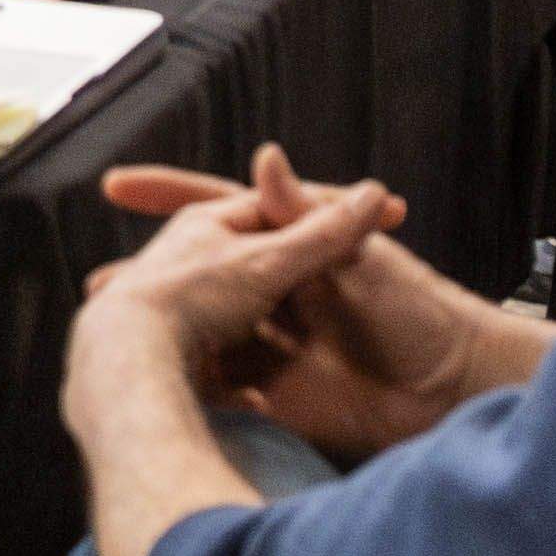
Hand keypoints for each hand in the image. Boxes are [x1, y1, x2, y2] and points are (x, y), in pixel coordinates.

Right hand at [104, 150, 542, 461]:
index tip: (118, 184)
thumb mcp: (358, 262)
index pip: (224, 208)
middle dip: (150, 281)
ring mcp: (277, 344)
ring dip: (164, 335)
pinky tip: (154, 384)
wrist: (454, 396)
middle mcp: (281, 293)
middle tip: (101, 285)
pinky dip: (194, 381)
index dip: (169, 193)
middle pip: (203, 277)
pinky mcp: (282, 393)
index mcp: (299, 250)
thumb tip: (262, 158)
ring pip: (206, 332)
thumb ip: (305, 219)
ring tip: (108, 337)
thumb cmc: (423, 318)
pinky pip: (226, 383)